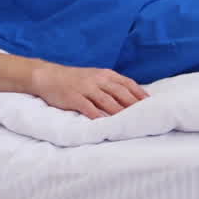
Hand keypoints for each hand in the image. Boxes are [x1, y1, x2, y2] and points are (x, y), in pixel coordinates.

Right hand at [29, 61, 147, 118]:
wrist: (48, 76)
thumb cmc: (75, 79)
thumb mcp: (95, 76)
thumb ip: (110, 84)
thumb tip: (129, 96)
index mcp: (105, 74)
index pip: (127, 83)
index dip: (139, 93)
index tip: (150, 103)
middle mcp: (98, 80)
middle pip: (120, 92)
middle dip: (133, 104)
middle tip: (144, 114)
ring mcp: (86, 88)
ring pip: (107, 100)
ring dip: (119, 111)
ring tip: (129, 121)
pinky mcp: (74, 98)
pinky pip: (88, 107)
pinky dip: (97, 116)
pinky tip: (104, 124)